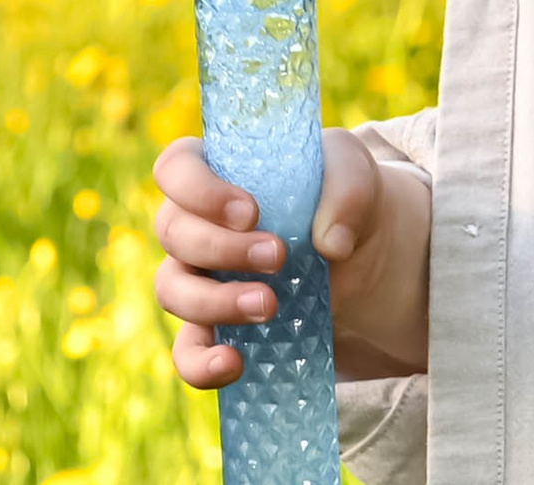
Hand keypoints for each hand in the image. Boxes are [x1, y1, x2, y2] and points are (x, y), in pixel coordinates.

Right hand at [153, 129, 403, 387]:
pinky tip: (234, 365)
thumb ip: (347, 189)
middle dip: (223, 248)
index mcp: (217, 171)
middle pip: (173, 232)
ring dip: (215, 302)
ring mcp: (196, 276)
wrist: (360, 246)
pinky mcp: (213, 324)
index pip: (175, 168)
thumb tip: (331, 243)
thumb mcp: (355, 173)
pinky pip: (188, 350)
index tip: (250, 211)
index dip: (198, 190)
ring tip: (269, 306)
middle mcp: (194, 222)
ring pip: (173, 290)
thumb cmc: (340, 194)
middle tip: (279, 255)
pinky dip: (202, 362)